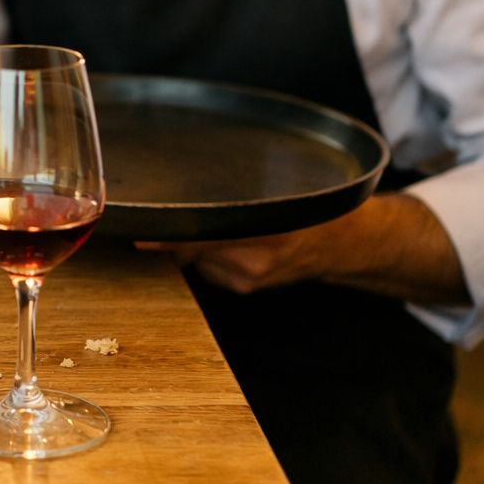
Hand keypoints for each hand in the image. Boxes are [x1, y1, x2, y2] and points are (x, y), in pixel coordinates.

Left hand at [137, 194, 469, 303]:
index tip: (140, 235)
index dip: (168, 238)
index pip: (202, 238)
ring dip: (198, 244)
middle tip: (185, 217)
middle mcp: (253, 260)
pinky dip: (212, 256)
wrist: (342, 242)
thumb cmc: (309, 208)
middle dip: (183, 234)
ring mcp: (248, 278)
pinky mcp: (245, 288)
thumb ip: (232, 201)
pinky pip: (210, 268)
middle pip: (193, 247)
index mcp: (263, 232)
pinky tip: (233, 245)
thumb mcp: (275, 195)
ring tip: (228, 230)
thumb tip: (184, 200)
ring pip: (198, 258)